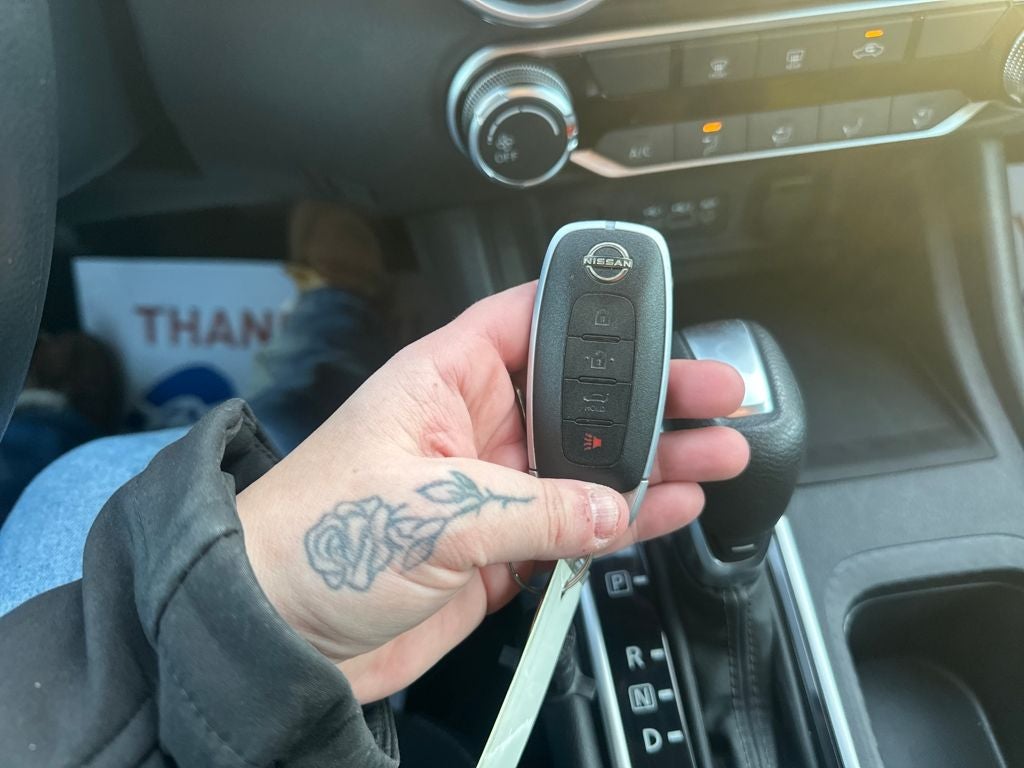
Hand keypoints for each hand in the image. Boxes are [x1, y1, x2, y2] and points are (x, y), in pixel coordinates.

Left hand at [236, 282, 747, 702]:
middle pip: (577, 397)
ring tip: (717, 451)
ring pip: (586, 463)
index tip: (652, 317)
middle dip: (645, 395)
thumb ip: (529, 509)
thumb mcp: (427, 511)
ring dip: (651, 459)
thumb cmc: (308, 541)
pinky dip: (624, 519)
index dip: (590, 316)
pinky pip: (575, 525)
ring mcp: (490, 488)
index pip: (528, 321)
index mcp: (443, 381)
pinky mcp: (498, 546)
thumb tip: (605, 507)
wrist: (274, 634)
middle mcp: (473, 426)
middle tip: (710, 393)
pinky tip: (670, 506)